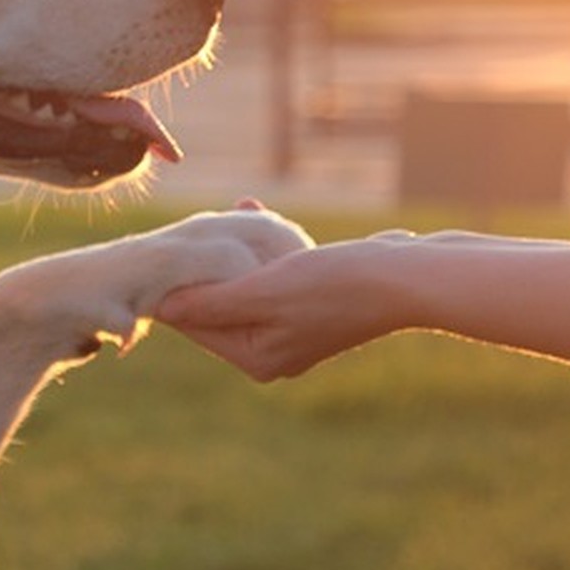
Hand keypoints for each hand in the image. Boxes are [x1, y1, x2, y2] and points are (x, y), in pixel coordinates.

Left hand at [157, 234, 410, 380]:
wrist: (408, 277)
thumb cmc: (333, 285)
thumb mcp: (262, 292)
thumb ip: (211, 303)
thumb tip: (161, 311)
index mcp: (256, 358)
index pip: (197, 323)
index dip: (177, 288)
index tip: (164, 253)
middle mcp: (273, 351)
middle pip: (218, 305)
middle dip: (207, 267)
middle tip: (191, 229)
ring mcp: (294, 329)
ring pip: (244, 284)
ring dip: (233, 251)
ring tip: (226, 215)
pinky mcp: (313, 304)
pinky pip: (272, 275)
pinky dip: (262, 248)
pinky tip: (253, 210)